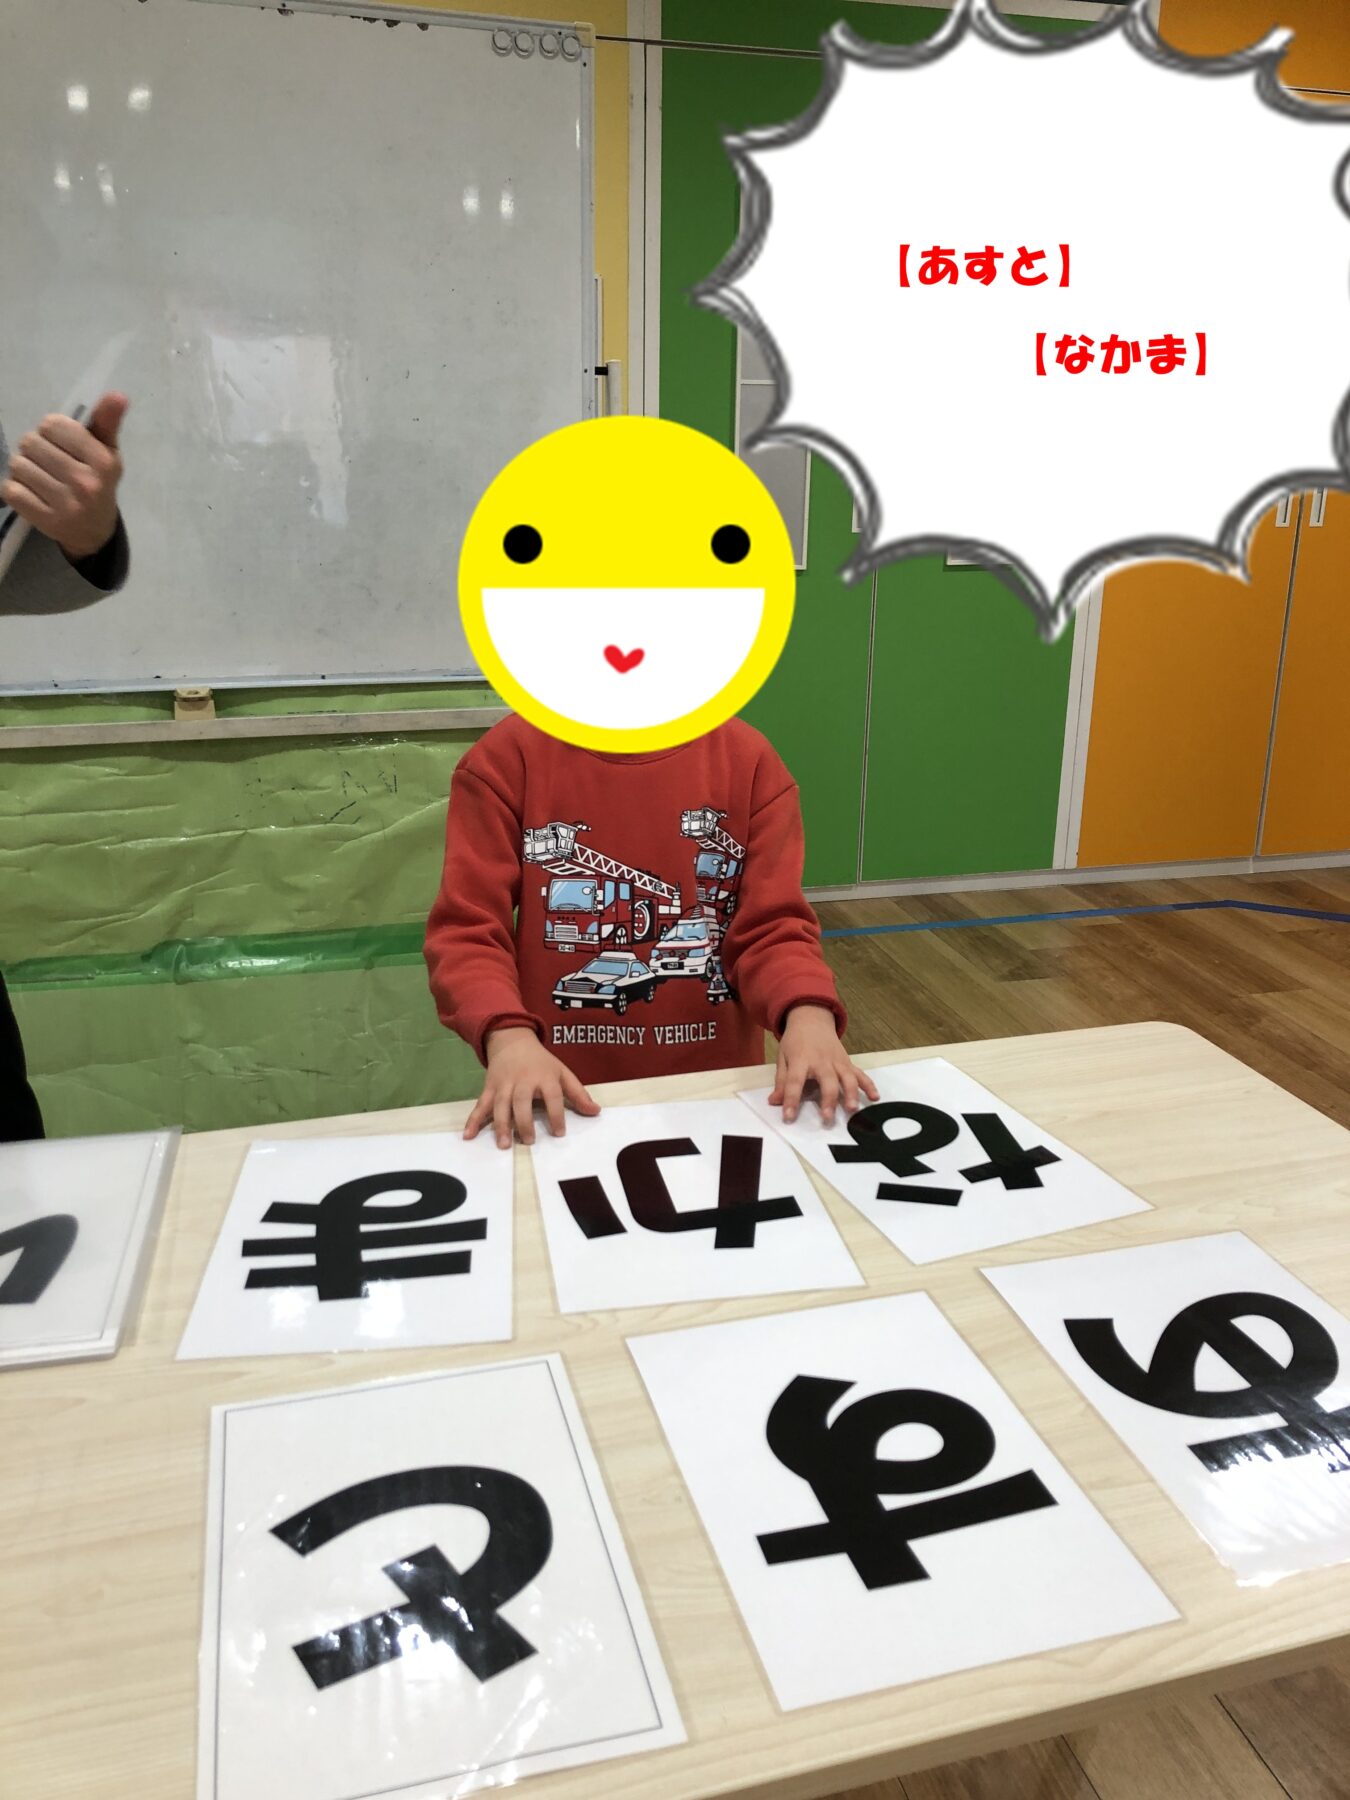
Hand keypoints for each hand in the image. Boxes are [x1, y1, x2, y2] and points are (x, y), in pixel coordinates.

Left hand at [1, 392, 127, 562]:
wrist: (95, 532)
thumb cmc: (99, 482)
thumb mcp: (107, 452)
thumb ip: (107, 421)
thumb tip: (118, 395)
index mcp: (102, 462)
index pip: (53, 425)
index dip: (51, 430)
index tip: (60, 443)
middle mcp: (85, 483)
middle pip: (31, 443)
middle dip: (35, 449)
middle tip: (47, 461)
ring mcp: (65, 504)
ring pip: (18, 465)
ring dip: (24, 468)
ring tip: (39, 476)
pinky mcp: (45, 520)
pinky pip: (11, 490)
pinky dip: (16, 488)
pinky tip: (31, 492)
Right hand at [465, 1026, 599, 1148]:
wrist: (512, 1040)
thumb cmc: (541, 1062)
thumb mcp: (562, 1072)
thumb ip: (578, 1093)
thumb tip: (596, 1112)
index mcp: (544, 1076)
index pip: (552, 1096)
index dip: (557, 1114)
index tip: (559, 1133)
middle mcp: (523, 1080)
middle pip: (522, 1101)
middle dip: (524, 1121)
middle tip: (528, 1141)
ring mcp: (504, 1085)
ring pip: (500, 1105)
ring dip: (500, 1125)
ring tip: (503, 1144)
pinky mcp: (489, 1088)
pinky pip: (480, 1105)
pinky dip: (473, 1120)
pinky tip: (468, 1135)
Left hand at [770, 1004, 878, 1126]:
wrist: (812, 1020)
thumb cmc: (795, 1042)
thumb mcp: (782, 1057)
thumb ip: (781, 1081)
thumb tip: (774, 1102)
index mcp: (801, 1060)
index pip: (794, 1081)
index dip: (791, 1100)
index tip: (788, 1117)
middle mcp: (821, 1061)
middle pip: (827, 1081)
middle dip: (828, 1100)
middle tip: (827, 1119)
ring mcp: (837, 1061)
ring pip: (847, 1078)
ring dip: (851, 1094)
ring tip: (851, 1110)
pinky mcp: (848, 1062)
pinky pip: (860, 1074)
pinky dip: (869, 1085)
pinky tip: (875, 1097)